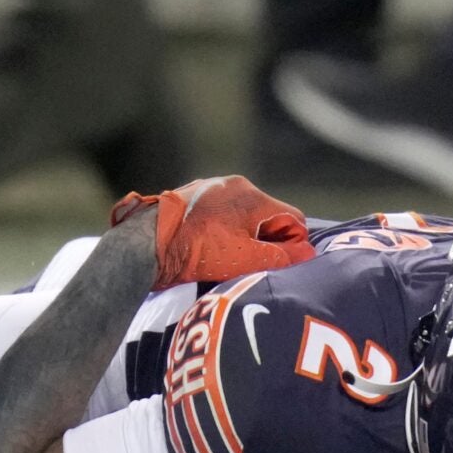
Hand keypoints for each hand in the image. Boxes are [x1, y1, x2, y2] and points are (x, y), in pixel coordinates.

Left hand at [111, 176, 313, 290]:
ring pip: (243, 216)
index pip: (292, 219)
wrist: (145, 245)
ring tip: (230, 261)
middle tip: (255, 266)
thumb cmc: (197, 252)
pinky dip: (223, 233)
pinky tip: (210, 251)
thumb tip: (307, 254)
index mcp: (252, 195)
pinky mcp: (191, 199)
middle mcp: (234, 185)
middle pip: (267, 216)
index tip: (281, 264)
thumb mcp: (245, 259)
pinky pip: (220, 216)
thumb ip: (282, 256)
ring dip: (245, 238)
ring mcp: (210, 189)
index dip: (293, 244)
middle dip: (268, 241)